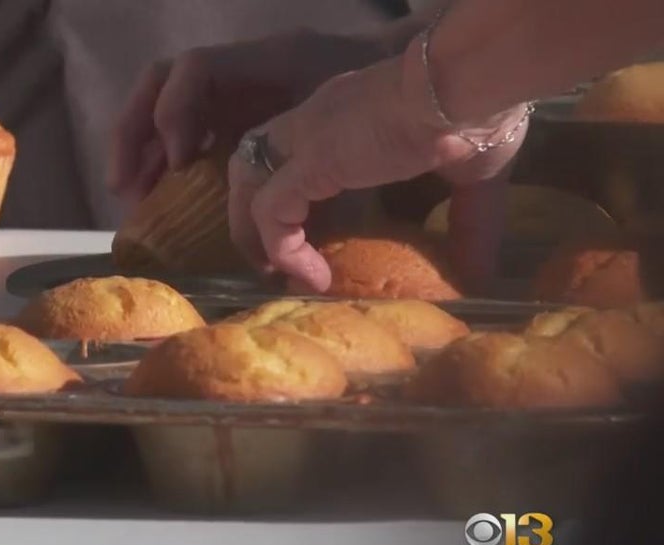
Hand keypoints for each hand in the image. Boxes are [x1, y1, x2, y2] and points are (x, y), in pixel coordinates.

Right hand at [107, 29, 393, 206]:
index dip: (174, 113)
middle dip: (134, 135)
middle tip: (126, 187)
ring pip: (163, 108)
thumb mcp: (349, 122)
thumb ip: (308, 155)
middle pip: (159, 84)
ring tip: (132, 199)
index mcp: (263, 61)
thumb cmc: (381, 103)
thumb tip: (273, 218)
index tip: (178, 164)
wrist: (412, 86)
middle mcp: (236, 71)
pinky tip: (163, 197)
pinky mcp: (235, 115)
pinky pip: (186, 133)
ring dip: (141, 152)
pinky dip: (166, 163)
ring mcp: (232, 91)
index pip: (194, 70)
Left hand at [228, 54, 528, 291]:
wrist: (467, 84)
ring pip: (247, 179)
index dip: (293, 194)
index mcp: (348, 116)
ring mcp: (307, 136)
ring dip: (249, 228)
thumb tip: (481, 277)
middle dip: (249, 209)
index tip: (309, 239)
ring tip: (273, 272)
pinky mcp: (309, 159)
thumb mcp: (474, 177)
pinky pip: (270, 211)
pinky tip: (310, 274)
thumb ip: (469, 226)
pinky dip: (279, 247)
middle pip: (256, 159)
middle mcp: (317, 120)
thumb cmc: (478, 115)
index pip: (297, 152)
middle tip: (271, 259)